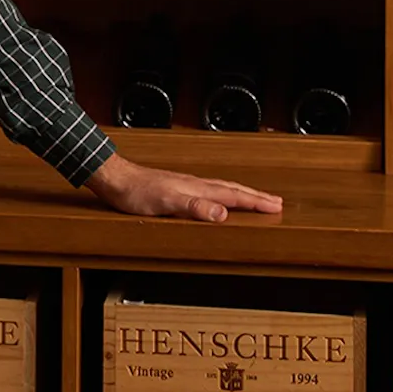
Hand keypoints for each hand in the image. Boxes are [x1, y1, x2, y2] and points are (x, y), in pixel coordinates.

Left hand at [83, 153, 283, 222]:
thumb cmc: (136, 192)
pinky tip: (218, 197)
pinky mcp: (177, 187)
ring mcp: (186, 184)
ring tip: (255, 198)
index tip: (276, 206)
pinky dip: (222, 193)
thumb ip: (194, 207)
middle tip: (276, 201)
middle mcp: (195, 183)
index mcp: (197, 188)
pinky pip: (209, 189)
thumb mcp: (166, 203)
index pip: (233, 195)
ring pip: (221, 187)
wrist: (115, 178)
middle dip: (256, 196)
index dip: (255, 202)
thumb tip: (222, 213)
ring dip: (241, 193)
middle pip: (232, 189)